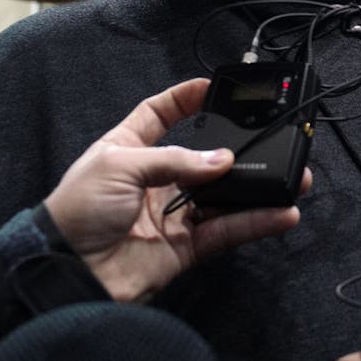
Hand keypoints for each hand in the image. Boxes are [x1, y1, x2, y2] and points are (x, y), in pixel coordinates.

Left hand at [43, 77, 309, 301]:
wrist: (66, 273)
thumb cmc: (76, 210)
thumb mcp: (119, 165)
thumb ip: (175, 160)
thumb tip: (224, 160)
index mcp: (128, 149)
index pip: (158, 115)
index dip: (184, 99)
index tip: (212, 87)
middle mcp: (154, 179)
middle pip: (204, 158)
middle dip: (238, 150)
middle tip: (271, 139)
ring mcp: (171, 214)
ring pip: (224, 197)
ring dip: (258, 189)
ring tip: (294, 179)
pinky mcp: (185, 247)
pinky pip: (226, 231)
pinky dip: (255, 222)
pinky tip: (281, 213)